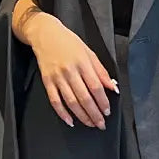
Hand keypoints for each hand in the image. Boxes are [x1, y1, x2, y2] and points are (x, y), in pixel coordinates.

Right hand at [25, 11, 118, 128]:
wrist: (45, 34)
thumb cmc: (68, 42)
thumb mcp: (89, 52)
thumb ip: (101, 71)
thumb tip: (113, 87)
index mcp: (83, 63)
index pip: (96, 87)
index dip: (103, 101)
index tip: (107, 111)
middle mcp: (70, 71)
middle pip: (84, 98)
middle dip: (94, 114)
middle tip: (101, 124)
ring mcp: (57, 77)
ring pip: (71, 102)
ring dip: (82, 116)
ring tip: (90, 124)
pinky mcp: (47, 81)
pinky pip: (55, 101)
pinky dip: (62, 113)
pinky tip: (70, 121)